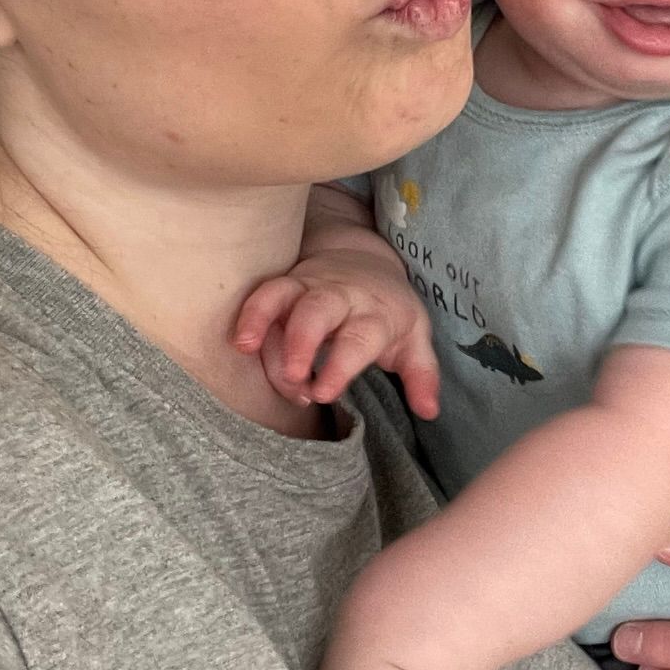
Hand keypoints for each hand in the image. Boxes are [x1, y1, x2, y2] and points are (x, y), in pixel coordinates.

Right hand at [234, 249, 439, 416]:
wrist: (365, 258)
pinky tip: (240, 341)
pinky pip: (264, 292)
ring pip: (284, 296)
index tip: (324, 392)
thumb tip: (429, 411)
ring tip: (248, 349)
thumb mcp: (415, 338)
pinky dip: (250, 312)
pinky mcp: (286, 284)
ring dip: (265, 319)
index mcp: (375, 313)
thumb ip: (422, 374)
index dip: (340, 365)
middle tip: (293, 375)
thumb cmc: (389, 310)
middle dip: (302, 340)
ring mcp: (309, 286)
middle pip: (318, 309)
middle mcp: (341, 296)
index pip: (359, 338)